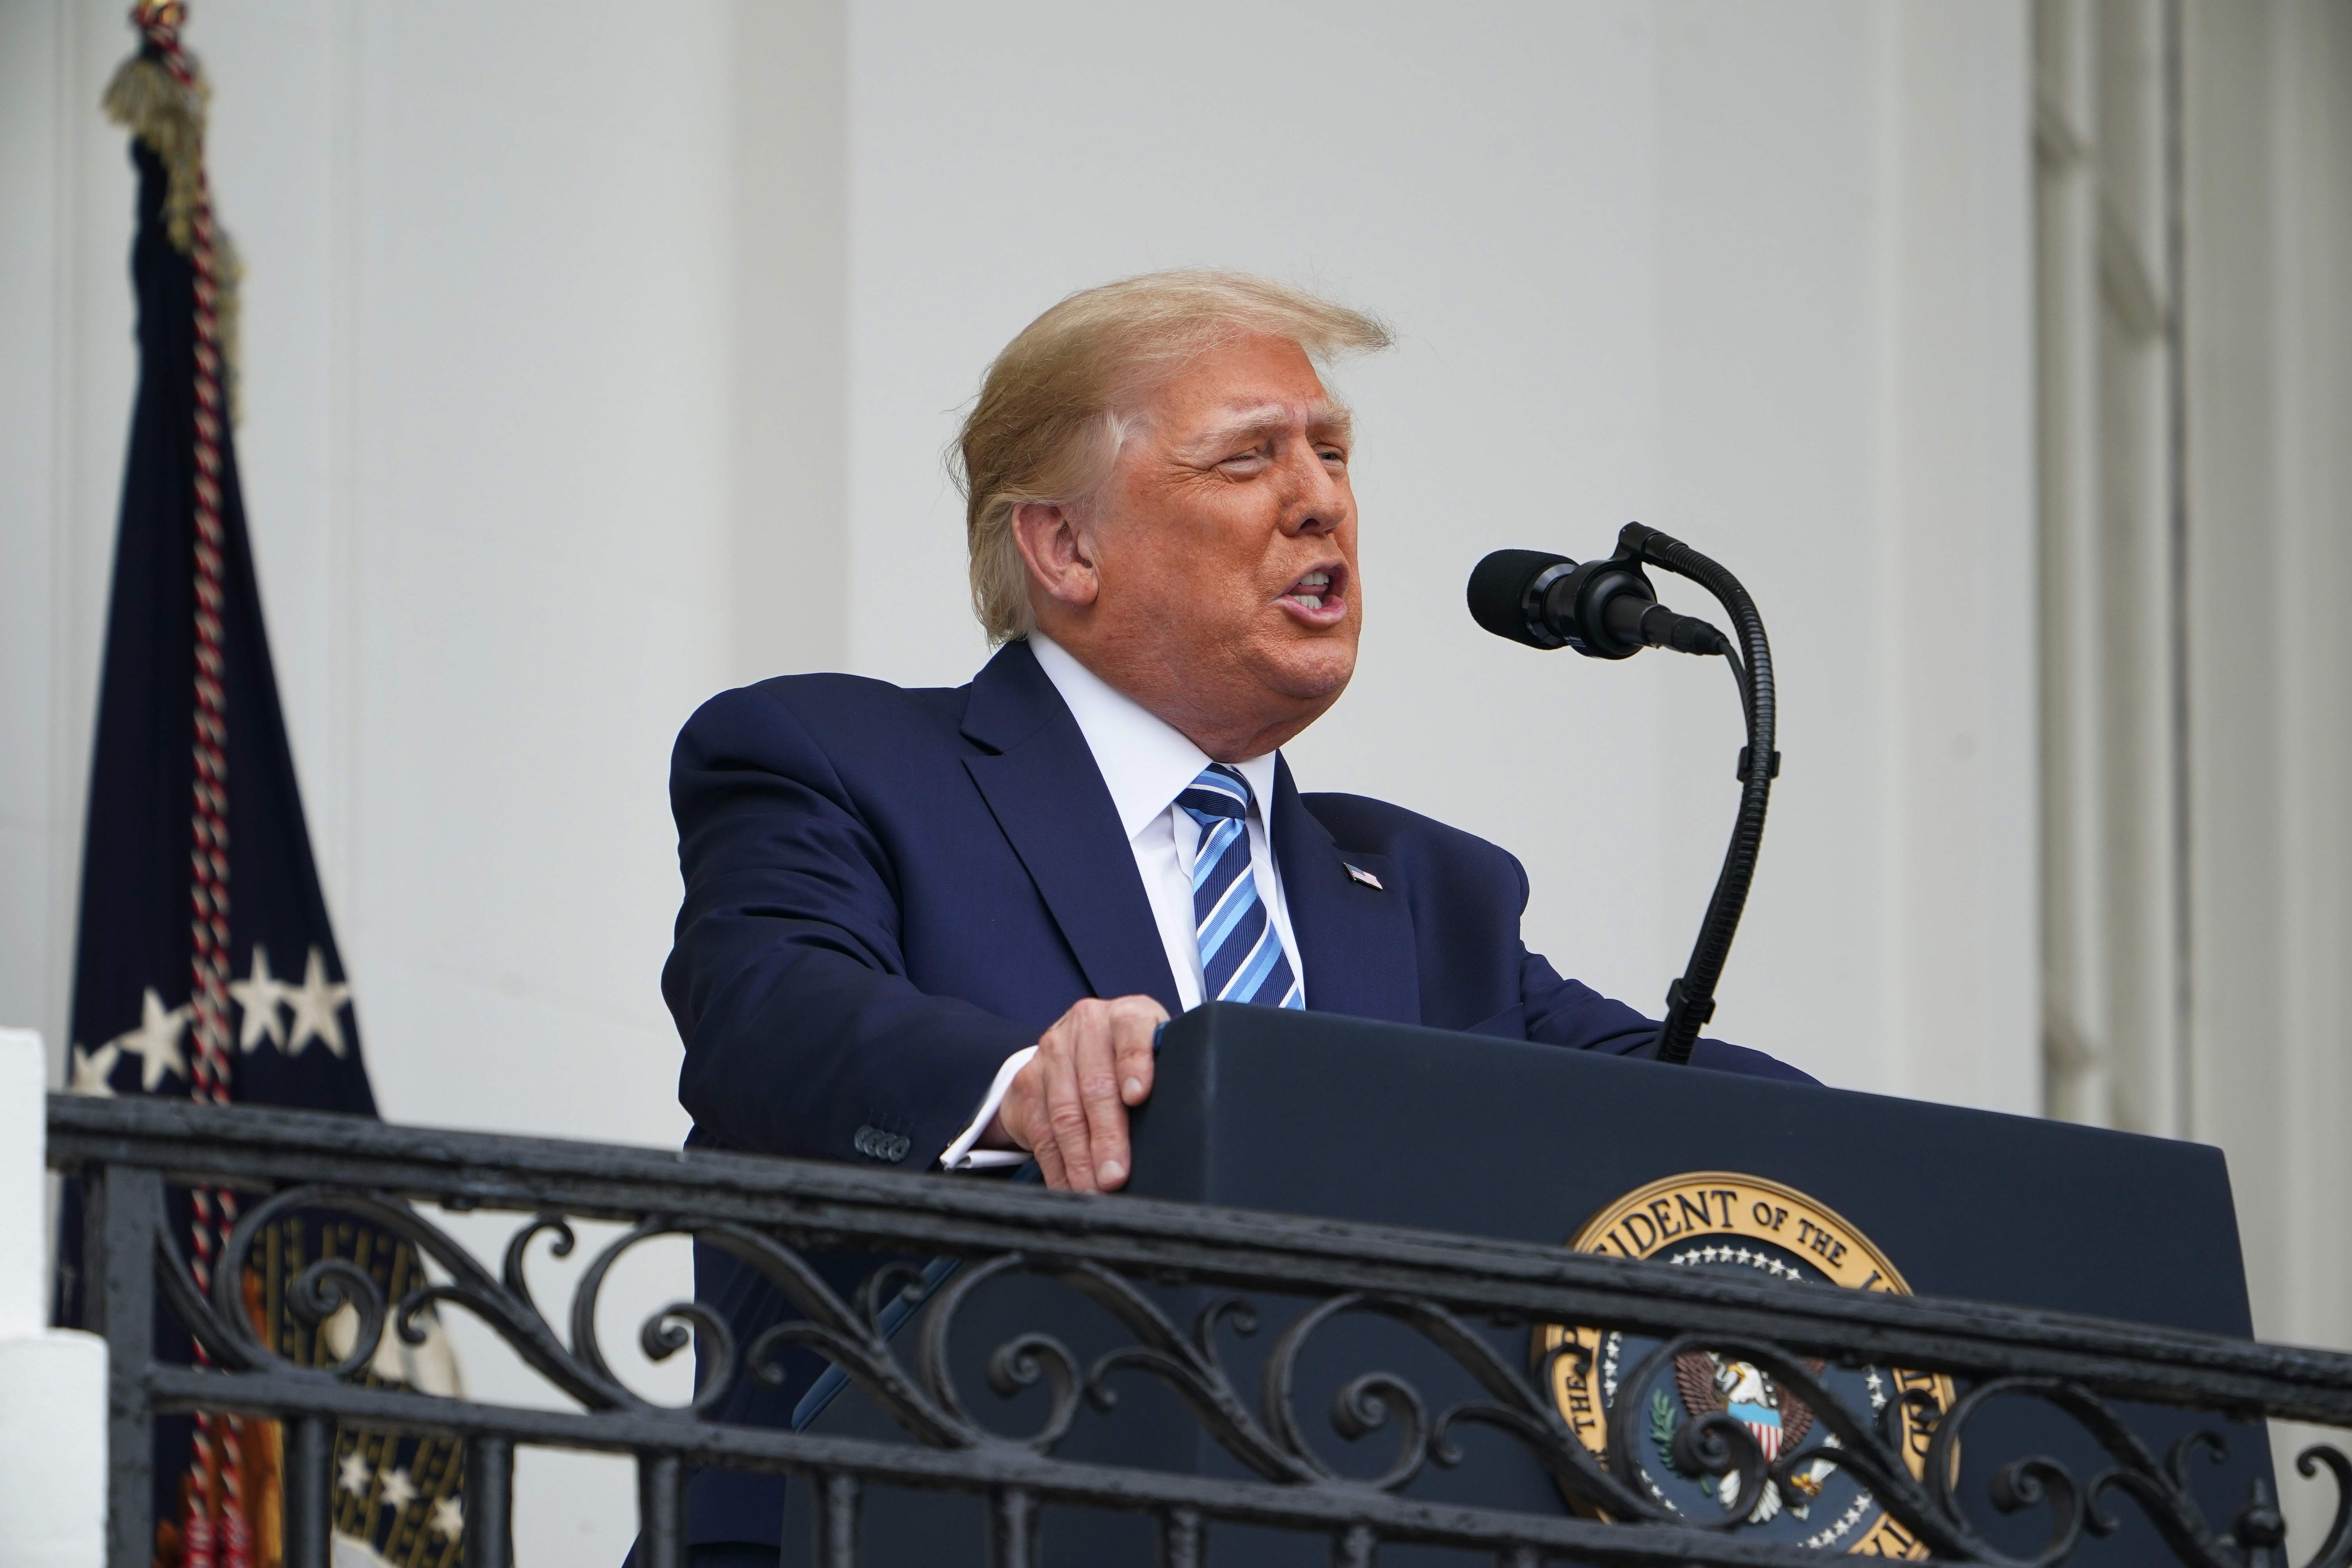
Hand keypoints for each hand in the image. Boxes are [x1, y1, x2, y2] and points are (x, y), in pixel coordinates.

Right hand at [986, 995, 1165, 1190]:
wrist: (1073, 1045)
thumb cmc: (1130, 1059)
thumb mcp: (1155, 1053)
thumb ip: (1169, 1076)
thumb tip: (1187, 1125)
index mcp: (1126, 1015)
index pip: (1132, 1032)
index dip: (1135, 1063)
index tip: (1138, 1096)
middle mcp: (1086, 1025)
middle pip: (1095, 1084)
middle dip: (1106, 1136)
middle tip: (1115, 1175)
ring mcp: (1051, 1051)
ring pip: (1065, 1112)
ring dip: (1079, 1158)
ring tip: (1093, 1190)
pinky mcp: (1027, 1080)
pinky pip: (1040, 1130)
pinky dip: (1056, 1165)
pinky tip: (1069, 1187)